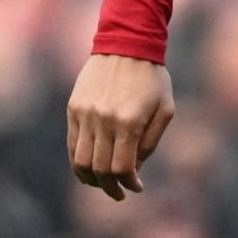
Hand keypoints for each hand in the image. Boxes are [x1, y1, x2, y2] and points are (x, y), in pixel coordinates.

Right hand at [66, 53, 175, 200]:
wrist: (126, 43)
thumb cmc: (152, 78)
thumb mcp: (164, 110)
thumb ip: (150, 143)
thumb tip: (134, 168)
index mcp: (129, 122)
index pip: (122, 168)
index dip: (129, 184)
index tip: (136, 188)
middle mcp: (104, 120)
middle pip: (100, 170)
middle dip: (110, 188)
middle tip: (119, 193)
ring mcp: (85, 115)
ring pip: (80, 162)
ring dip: (91, 179)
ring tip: (102, 183)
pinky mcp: (74, 109)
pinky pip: (72, 144)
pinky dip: (78, 162)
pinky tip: (89, 167)